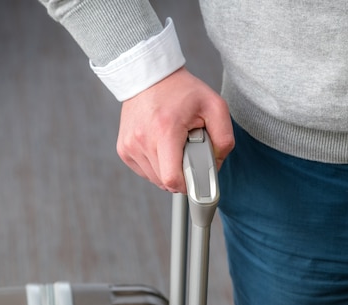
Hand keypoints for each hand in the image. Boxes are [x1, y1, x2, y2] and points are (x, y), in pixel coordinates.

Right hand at [117, 67, 233, 193]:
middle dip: (182, 174)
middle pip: (165, 182)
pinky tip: (162, 148)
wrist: (149, 75)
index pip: (172, 179)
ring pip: (155, 179)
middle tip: (189, 153)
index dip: (188, 185)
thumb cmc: (182, 91)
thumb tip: (216, 166)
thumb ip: (224, 139)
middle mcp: (142, 140)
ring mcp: (130, 145)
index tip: (197, 178)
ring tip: (175, 147)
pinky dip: (157, 166)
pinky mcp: (123, 149)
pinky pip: (145, 172)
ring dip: (169, 171)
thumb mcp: (215, 106)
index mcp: (165, 130)